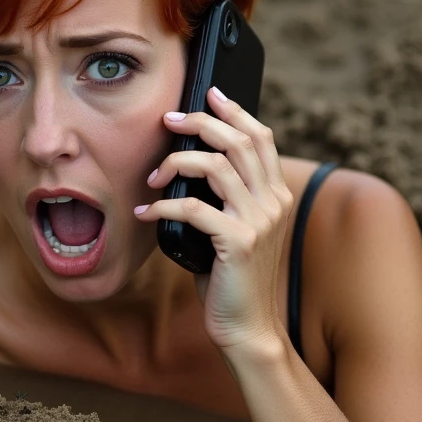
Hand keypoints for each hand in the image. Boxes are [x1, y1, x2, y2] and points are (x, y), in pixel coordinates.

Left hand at [133, 88, 294, 359]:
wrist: (247, 328)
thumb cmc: (231, 279)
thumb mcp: (235, 230)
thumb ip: (226, 198)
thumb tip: (189, 165)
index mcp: (276, 195)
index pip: (261, 137)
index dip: (235, 111)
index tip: (209, 93)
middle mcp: (273, 202)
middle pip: (239, 141)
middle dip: (200, 123)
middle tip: (167, 121)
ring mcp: (259, 221)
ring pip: (217, 166)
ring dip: (177, 162)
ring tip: (153, 176)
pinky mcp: (239, 242)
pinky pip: (193, 207)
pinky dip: (163, 204)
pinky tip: (145, 211)